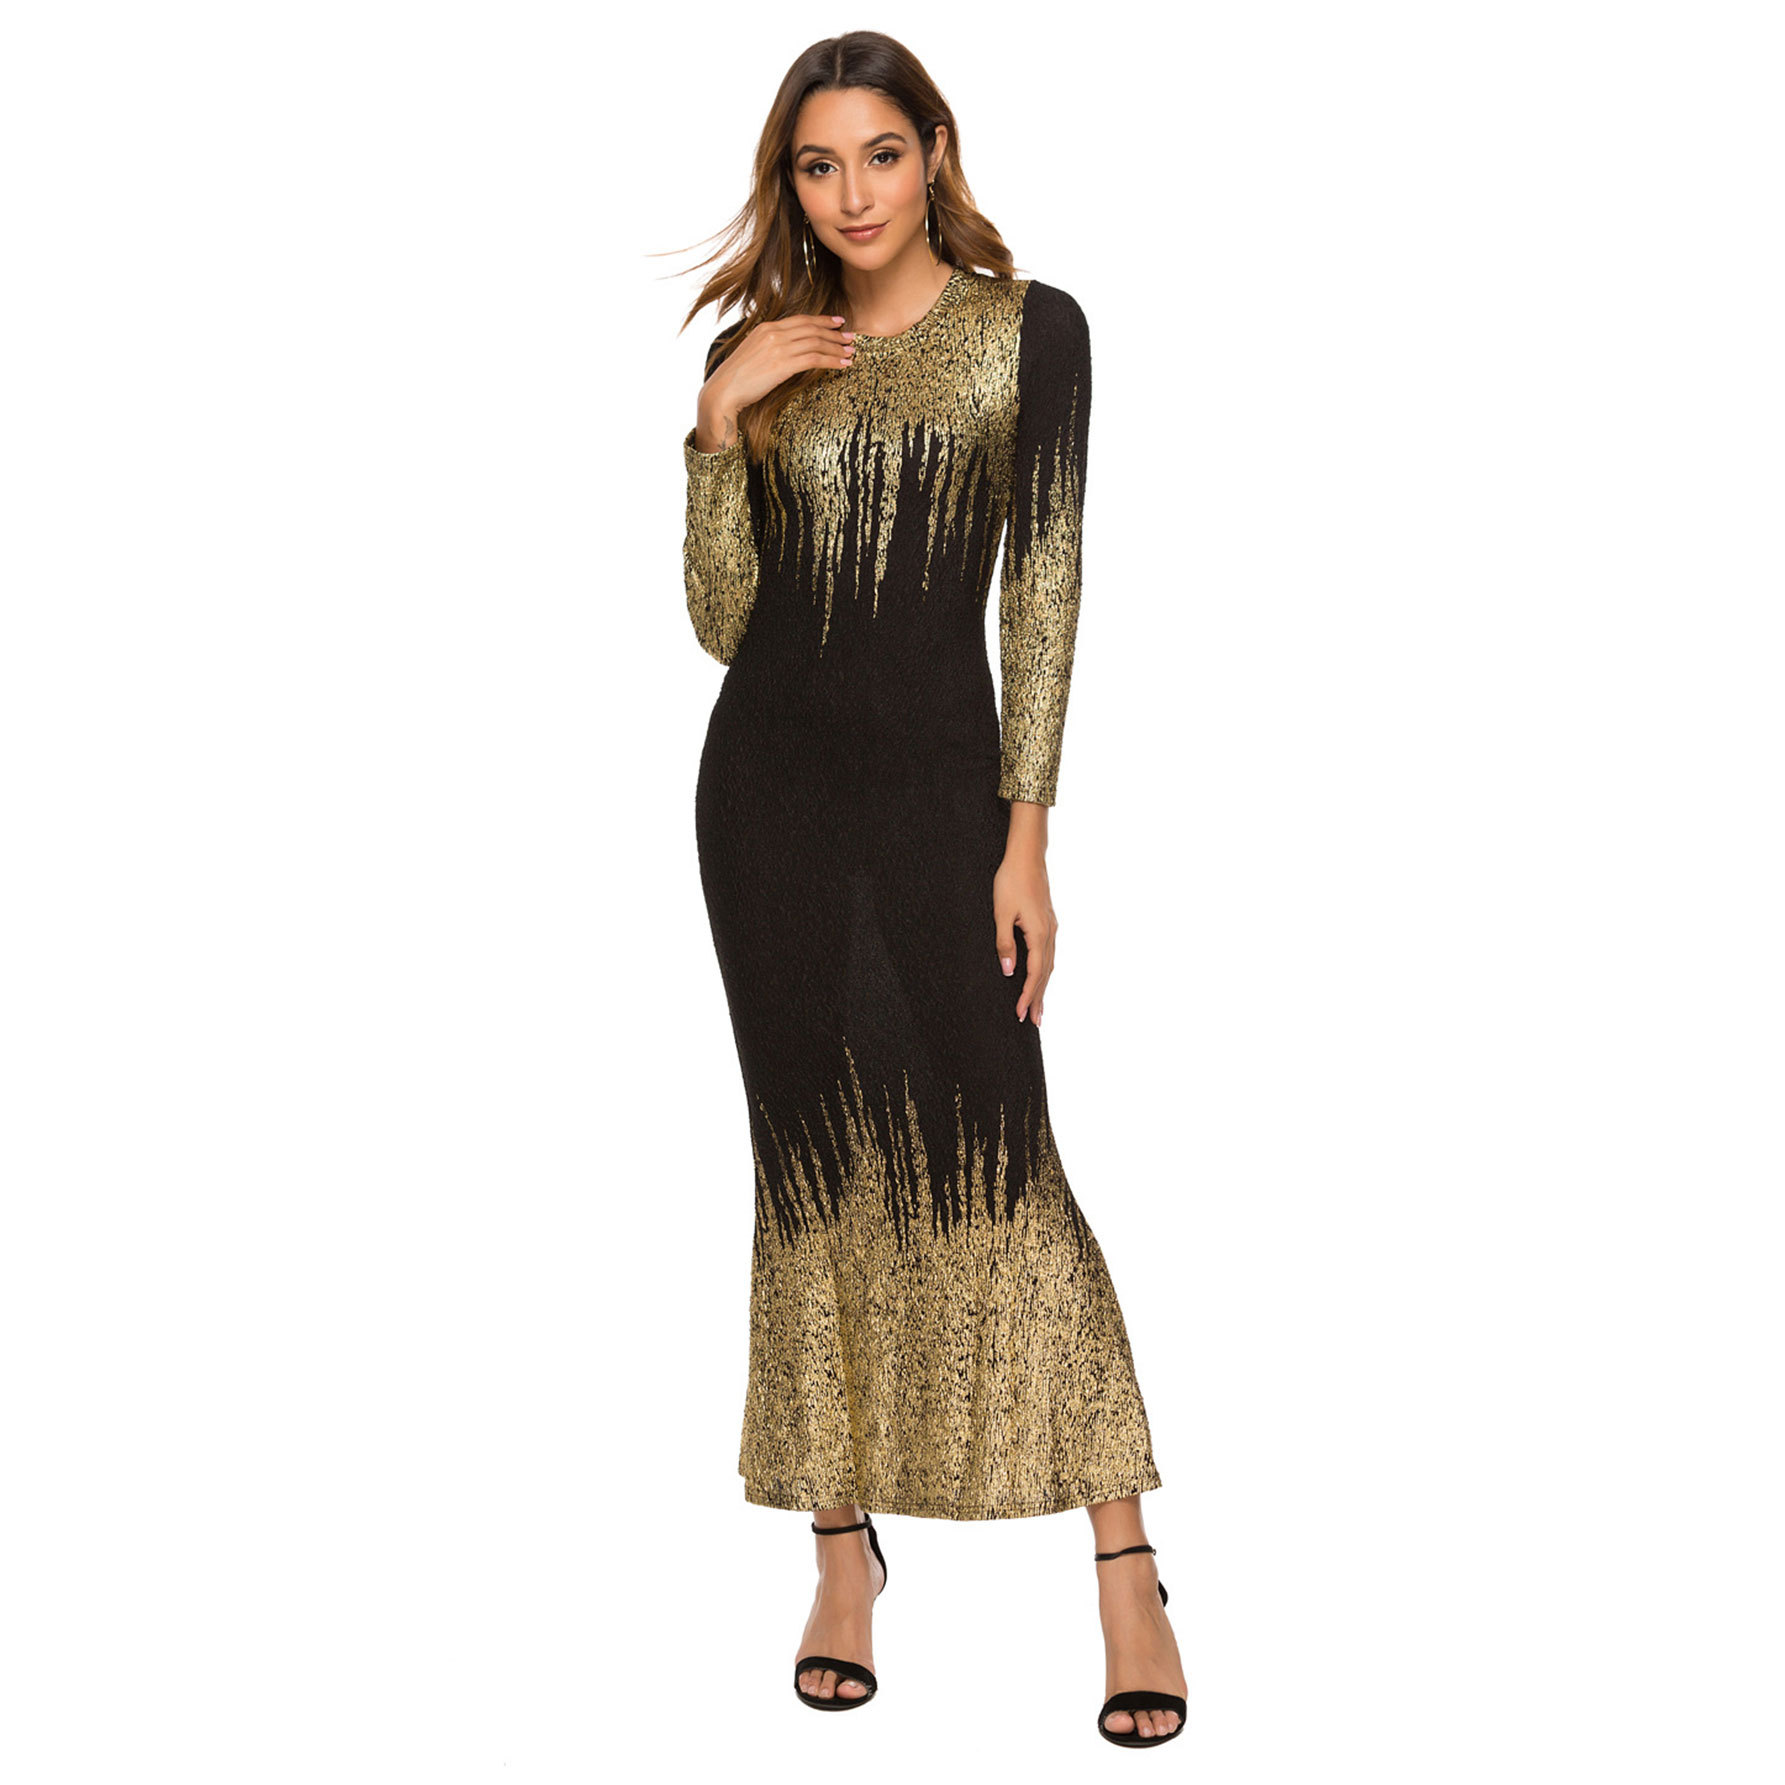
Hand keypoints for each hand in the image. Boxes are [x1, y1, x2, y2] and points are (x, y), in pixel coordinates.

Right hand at [696, 313, 854, 448]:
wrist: (723, 391)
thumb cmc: (737, 379)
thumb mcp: (753, 354)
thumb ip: (770, 347)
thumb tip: (787, 352)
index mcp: (766, 328)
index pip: (801, 320)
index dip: (822, 320)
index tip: (838, 322)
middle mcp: (773, 333)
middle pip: (812, 328)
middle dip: (835, 333)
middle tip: (851, 337)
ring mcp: (778, 348)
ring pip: (816, 342)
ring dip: (837, 347)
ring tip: (851, 352)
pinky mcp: (783, 364)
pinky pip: (814, 359)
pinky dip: (832, 360)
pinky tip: (843, 364)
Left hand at [993, 848, 1056, 1023]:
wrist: (1027, 856)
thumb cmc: (1011, 881)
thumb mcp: (1001, 913)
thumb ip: (1005, 943)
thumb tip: (1008, 971)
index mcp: (1038, 933)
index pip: (1034, 973)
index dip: (1026, 995)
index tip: (1018, 1014)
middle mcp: (1049, 933)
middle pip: (1046, 974)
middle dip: (1038, 999)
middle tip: (1034, 1022)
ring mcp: (1051, 928)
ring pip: (1049, 965)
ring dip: (1043, 988)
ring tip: (1038, 1008)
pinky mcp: (1048, 923)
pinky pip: (1048, 954)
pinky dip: (1045, 971)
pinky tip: (1041, 977)